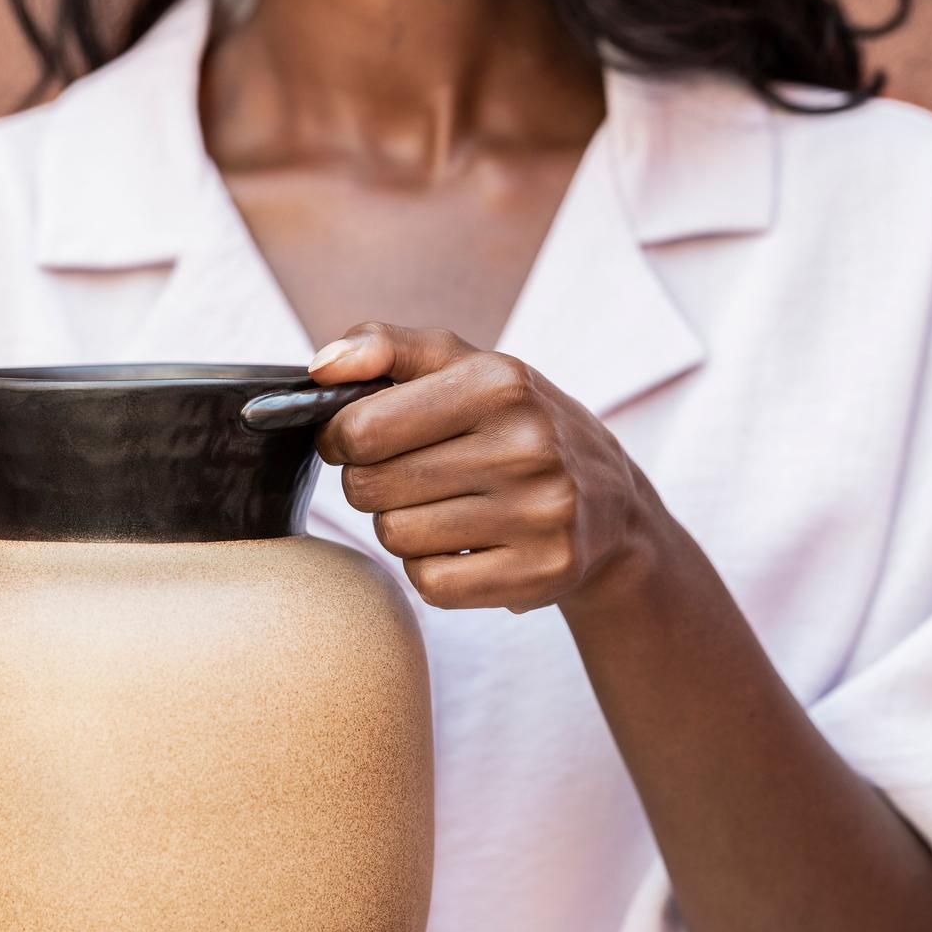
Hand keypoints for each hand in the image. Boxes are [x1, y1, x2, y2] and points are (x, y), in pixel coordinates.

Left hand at [308, 322, 652, 613]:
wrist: (610, 503)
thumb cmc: (514, 425)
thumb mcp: (463, 366)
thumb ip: (385, 347)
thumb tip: (320, 368)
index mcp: (500, 383)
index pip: (363, 428)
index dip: (341, 438)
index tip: (359, 439)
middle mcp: (528, 446)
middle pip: (371, 487)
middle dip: (371, 482)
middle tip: (408, 476)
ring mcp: (540, 514)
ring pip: (396, 537)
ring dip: (401, 525)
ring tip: (442, 507)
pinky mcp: (541, 572)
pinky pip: (430, 583)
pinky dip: (431, 568)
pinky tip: (464, 545)